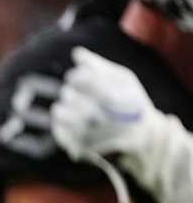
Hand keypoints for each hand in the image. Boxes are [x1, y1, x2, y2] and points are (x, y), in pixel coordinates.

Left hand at [52, 47, 158, 163]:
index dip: (77, 80)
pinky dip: (60, 129)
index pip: (90, 85)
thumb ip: (98, 66)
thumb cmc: (130, 100)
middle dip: (70, 95)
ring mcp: (99, 136)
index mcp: (121, 98)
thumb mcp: (123, 79)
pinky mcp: (88, 149)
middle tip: (68, 93)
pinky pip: (65, 138)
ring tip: (61, 108)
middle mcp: (111, 119)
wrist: (141, 133)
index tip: (72, 77)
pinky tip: (62, 123)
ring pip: (68, 120)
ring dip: (62, 112)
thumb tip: (76, 52)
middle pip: (77, 102)